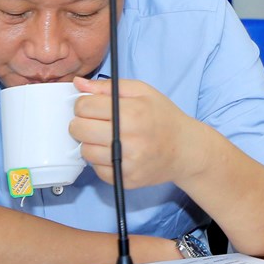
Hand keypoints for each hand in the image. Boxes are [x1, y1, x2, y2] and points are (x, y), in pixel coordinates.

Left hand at [71, 77, 211, 188]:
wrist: (186, 149)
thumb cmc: (163, 117)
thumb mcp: (143, 92)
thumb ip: (108, 86)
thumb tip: (78, 83)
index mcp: (132, 112)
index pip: (84, 106)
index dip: (84, 104)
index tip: (92, 107)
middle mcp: (130, 138)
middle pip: (79, 129)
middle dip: (81, 123)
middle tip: (95, 123)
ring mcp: (128, 162)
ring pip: (85, 151)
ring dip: (91, 144)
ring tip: (106, 138)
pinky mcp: (126, 179)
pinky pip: (97, 170)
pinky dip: (101, 161)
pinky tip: (115, 153)